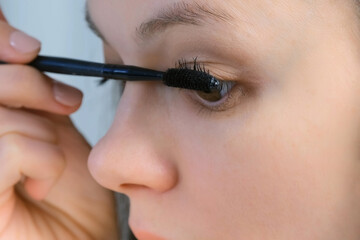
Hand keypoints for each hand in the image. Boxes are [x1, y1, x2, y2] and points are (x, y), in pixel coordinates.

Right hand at [0, 9, 117, 239]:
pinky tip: (42, 184)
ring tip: (52, 163)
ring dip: (45, 136)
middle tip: (66, 104)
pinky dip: (44, 161)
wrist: (86, 236)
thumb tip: (21, 50)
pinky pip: (9, 148)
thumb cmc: (72, 191)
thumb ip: (31, 96)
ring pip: (1, 117)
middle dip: (32, 85)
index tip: (28, 49)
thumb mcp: (53, 129)